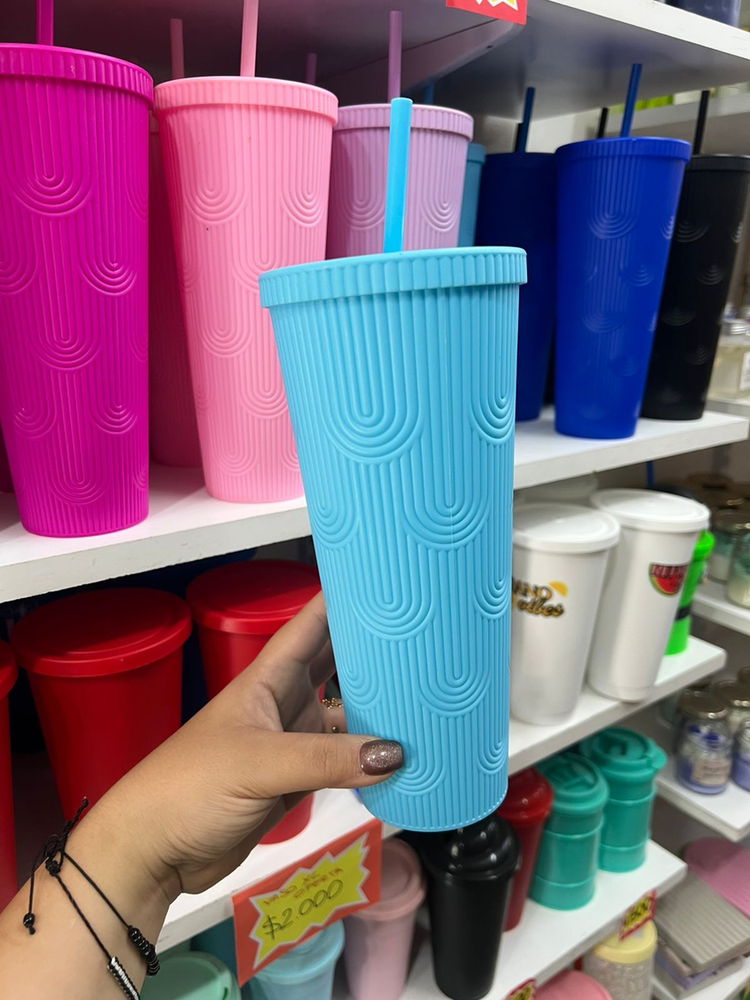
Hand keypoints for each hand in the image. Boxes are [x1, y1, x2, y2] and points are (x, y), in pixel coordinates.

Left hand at [102, 591, 401, 902]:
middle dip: (372, 648)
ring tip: (428, 695)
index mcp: (267, 679)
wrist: (153, 850)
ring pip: (344, 713)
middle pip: (335, 664)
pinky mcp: (296, 780)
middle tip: (425, 636)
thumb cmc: (190, 787)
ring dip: (377, 706)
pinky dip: (370, 758)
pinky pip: (343, 760)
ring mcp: (291, 742)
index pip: (311, 624)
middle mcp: (283, 703)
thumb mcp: (259, 765)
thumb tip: (394, 753)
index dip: (344, 597)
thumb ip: (325, 759)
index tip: (387, 580)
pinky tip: (403, 755)